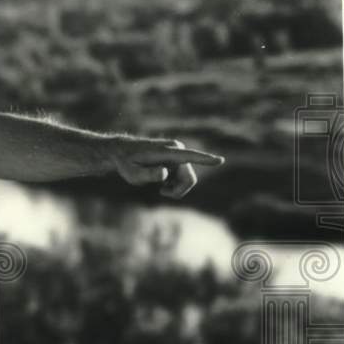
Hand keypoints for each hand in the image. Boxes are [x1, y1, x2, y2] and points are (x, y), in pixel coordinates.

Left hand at [108, 137, 224, 198]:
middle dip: (179, 190)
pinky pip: (185, 177)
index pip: (188, 156)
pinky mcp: (178, 158)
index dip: (205, 159)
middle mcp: (176, 150)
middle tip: (162, 193)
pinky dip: (175, 184)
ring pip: (188, 179)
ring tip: (160, 188)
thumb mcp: (131, 173)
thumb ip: (147, 174)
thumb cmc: (126, 163)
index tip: (220, 161)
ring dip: (176, 188)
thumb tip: (164, 173)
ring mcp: (178, 154)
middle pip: (189, 178)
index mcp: (166, 152)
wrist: (123, 152)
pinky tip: (163, 183)